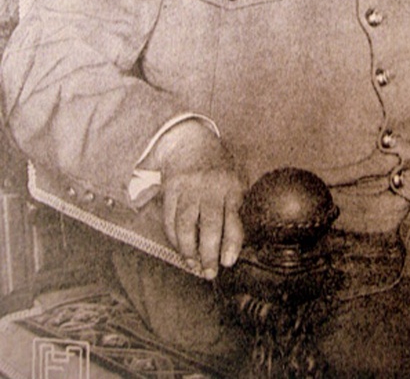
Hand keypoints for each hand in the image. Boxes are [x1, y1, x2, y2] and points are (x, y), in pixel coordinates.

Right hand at [153, 121, 244, 278]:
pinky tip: (180, 249)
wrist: (191, 141)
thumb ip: (236, 210)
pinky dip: (174, 238)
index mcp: (231, 186)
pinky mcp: (170, 190)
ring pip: (186, 226)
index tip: (228, 262)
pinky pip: (169, 219)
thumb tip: (233, 246)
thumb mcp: (235, 182)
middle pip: (209, 226)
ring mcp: (188, 188)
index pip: (233, 219)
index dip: (231, 242)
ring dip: (188, 251)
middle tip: (209, 273)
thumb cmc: (218, 169)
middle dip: (209, 254)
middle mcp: (210, 187)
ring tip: (193, 265)